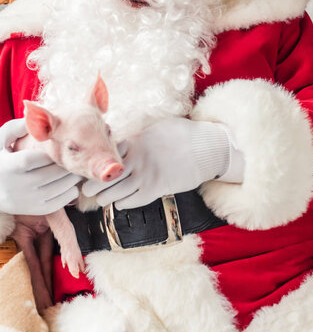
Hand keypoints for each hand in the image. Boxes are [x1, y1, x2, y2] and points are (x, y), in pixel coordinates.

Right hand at [0, 118, 80, 214]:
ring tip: (76, 168)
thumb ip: (17, 127)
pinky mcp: (35, 210)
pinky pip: (60, 202)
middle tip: (77, 156)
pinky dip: (70, 192)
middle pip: (54, 173)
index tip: (62, 145)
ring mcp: (28, 200)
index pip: (39, 158)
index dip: (54, 152)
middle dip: (67, 163)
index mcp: (10, 166)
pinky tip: (70, 183)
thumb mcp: (0, 141)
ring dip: (72, 177)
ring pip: (60, 187)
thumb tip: (35, 116)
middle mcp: (19, 186)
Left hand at [82, 117, 231, 209]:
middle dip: (93, 184)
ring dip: (105, 197)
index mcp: (135, 140)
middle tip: (86, 189)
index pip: (106, 154)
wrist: (206, 148)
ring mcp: (146, 175)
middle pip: (106, 176)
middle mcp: (137, 158)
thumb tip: (123, 137)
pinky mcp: (156, 189)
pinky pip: (132, 201)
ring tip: (100, 199)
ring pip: (115, 192)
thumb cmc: (184, 134)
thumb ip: (138, 134)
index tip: (89, 168)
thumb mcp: (156, 128)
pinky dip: (123, 203)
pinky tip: (120, 203)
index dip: (96, 163)